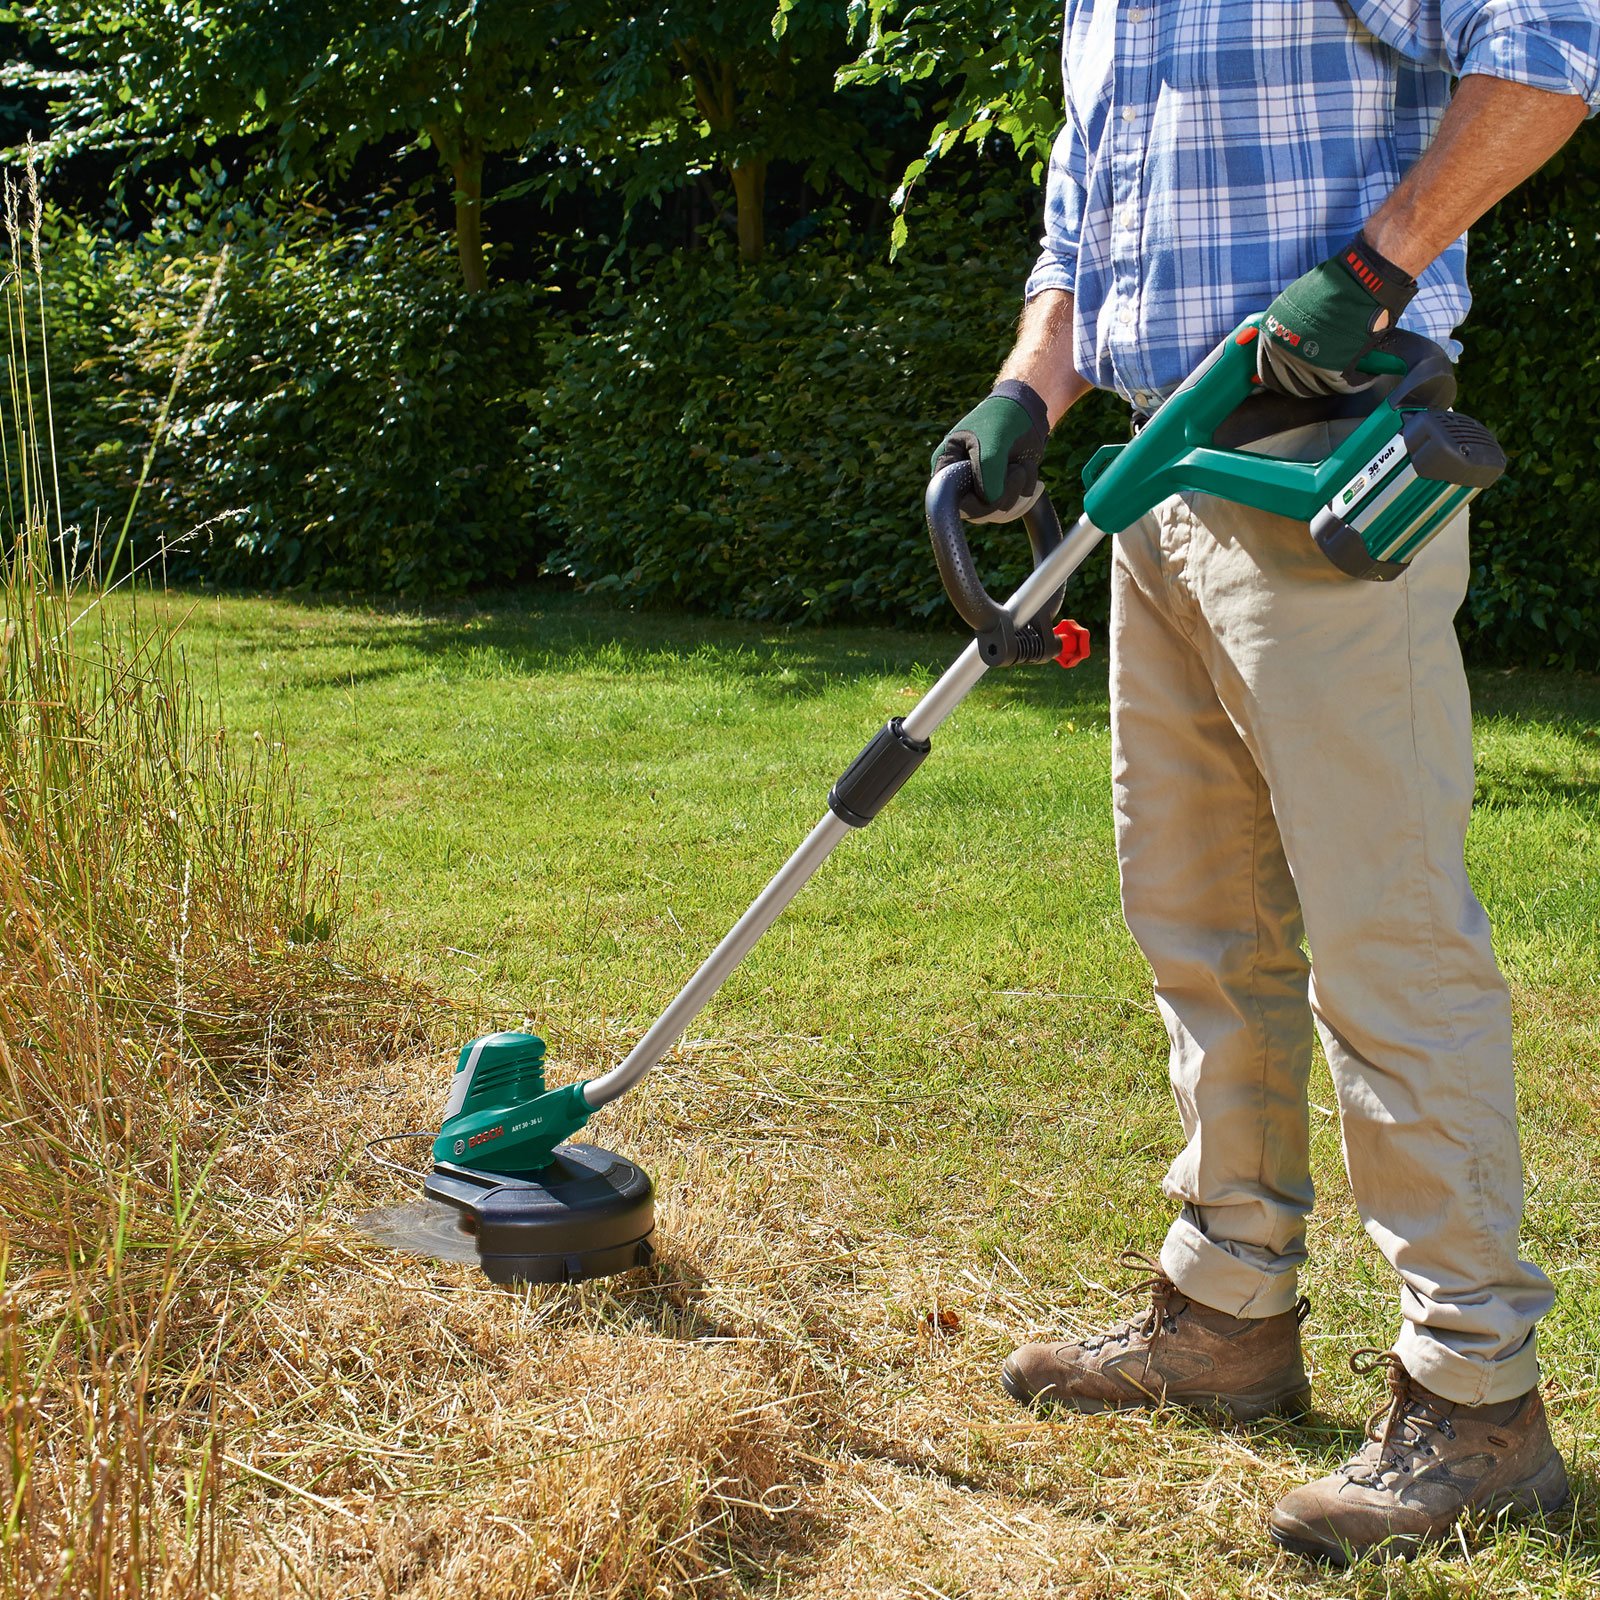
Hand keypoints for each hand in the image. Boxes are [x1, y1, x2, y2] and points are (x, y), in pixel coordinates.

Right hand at [930, 380, 1049, 522]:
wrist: (1026, 411)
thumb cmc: (1001, 419)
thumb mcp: (991, 444)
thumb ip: (987, 475)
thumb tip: (991, 502)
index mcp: (947, 466)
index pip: (948, 501)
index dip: (971, 503)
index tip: (990, 493)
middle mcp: (960, 481)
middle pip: (975, 511)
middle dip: (1001, 494)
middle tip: (1016, 471)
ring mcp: (981, 487)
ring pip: (997, 510)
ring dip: (1017, 487)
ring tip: (1020, 464)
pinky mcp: (1001, 490)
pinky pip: (1014, 504)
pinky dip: (1025, 486)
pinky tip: (1025, 467)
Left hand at [1257, 234, 1417, 398]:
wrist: (1364, 279)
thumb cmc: (1337, 286)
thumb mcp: (1297, 303)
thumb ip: (1289, 327)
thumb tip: (1291, 345)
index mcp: (1271, 333)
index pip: (1267, 371)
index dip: (1283, 378)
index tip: (1295, 378)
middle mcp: (1283, 349)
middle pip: (1290, 385)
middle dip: (1308, 385)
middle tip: (1325, 380)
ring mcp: (1305, 362)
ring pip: (1315, 389)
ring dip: (1331, 385)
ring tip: (1347, 375)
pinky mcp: (1331, 369)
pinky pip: (1342, 386)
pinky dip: (1356, 382)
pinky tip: (1364, 375)